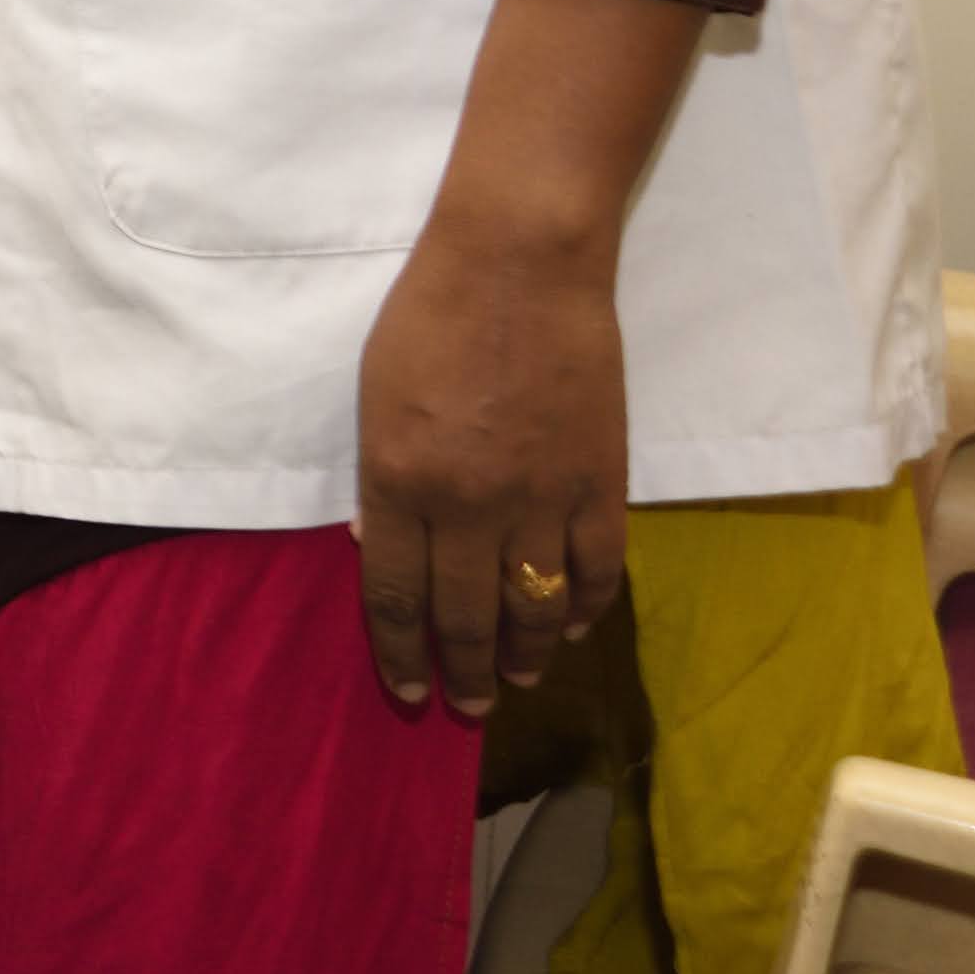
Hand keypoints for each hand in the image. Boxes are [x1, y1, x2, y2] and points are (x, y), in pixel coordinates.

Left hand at [352, 214, 628, 719]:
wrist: (518, 267)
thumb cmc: (428, 318)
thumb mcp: (374, 399)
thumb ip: (382, 482)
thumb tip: (382, 552)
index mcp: (397, 482)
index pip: (395, 595)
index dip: (400, 653)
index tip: (408, 690)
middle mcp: (466, 505)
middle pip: (465, 616)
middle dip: (463, 672)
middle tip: (467, 706)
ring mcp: (539, 497)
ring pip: (534, 607)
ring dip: (526, 654)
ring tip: (518, 681)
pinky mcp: (599, 482)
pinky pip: (596, 569)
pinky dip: (584, 608)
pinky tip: (570, 627)